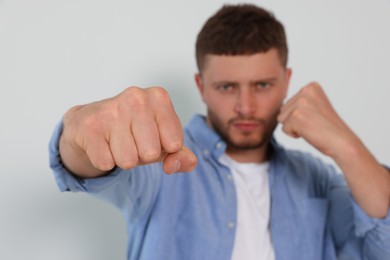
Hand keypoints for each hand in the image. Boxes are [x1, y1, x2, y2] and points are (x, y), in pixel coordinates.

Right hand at [60, 86, 196, 176]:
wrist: (90, 124)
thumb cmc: (133, 131)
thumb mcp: (163, 141)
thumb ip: (181, 156)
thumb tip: (173, 166)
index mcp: (159, 98)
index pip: (175, 144)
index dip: (163, 148)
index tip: (152, 137)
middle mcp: (137, 98)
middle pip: (151, 154)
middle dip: (142, 156)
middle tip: (132, 141)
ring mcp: (111, 109)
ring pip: (128, 161)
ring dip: (123, 159)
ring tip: (116, 142)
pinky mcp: (89, 125)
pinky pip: (105, 163)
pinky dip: (104, 160)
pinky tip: (102, 144)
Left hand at [277, 82, 357, 157]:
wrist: (342, 142)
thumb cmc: (328, 128)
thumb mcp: (314, 107)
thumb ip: (299, 101)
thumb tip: (281, 104)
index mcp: (311, 86)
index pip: (289, 103)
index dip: (300, 115)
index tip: (316, 117)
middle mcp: (306, 91)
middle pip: (283, 110)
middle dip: (295, 120)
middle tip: (314, 123)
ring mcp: (300, 103)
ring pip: (282, 119)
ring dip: (294, 127)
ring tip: (312, 126)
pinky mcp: (296, 116)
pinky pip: (284, 129)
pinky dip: (294, 134)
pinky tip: (310, 132)